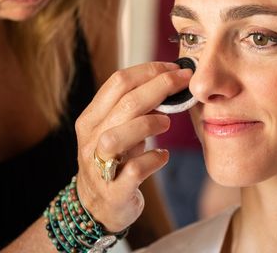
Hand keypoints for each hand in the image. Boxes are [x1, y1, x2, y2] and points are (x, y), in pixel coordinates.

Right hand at [74, 62, 192, 231]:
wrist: (97, 207)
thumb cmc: (114, 159)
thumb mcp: (117, 129)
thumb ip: (135, 108)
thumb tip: (170, 82)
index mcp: (91, 117)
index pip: (118, 82)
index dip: (149, 70)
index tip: (174, 68)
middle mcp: (91, 139)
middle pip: (126, 103)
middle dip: (161, 87)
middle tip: (185, 82)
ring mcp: (100, 166)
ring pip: (118, 137)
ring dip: (149, 123)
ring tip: (168, 121)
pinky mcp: (115, 191)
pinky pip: (134, 170)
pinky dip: (153, 160)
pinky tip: (163, 155)